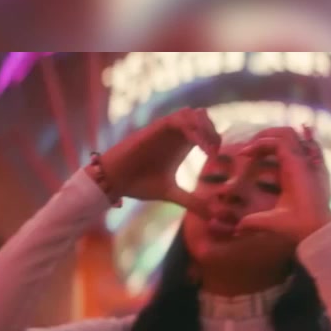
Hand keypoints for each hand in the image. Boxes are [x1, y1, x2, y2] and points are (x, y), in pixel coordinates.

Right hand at [98, 107, 219, 216]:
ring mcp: (165, 130)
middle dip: (212, 132)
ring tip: (207, 149)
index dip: (215, 141)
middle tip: (214, 153)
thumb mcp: (170, 193)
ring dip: (204, 127)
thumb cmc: (139, 184)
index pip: (205, 131)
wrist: (114, 181)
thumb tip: (211, 217)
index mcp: (181, 145)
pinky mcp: (155, 129)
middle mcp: (175, 135)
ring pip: (192, 113)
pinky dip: (192, 129)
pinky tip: (198, 146)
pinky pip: (177, 119)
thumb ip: (191, 201)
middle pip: (202, 117)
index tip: (217, 160)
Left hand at [235, 126, 330, 241]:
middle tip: (246, 148)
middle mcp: (297, 164)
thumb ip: (253, 221)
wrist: (309, 230)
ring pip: (284, 133)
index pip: (279, 149)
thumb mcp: (268, 220)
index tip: (244, 156)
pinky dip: (262, 143)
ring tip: (247, 147)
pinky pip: (279, 142)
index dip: (262, 147)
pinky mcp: (297, 161)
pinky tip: (247, 153)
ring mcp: (299, 161)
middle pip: (284, 135)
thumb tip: (238, 230)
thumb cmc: (294, 225)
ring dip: (263, 135)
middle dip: (263, 135)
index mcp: (291, 173)